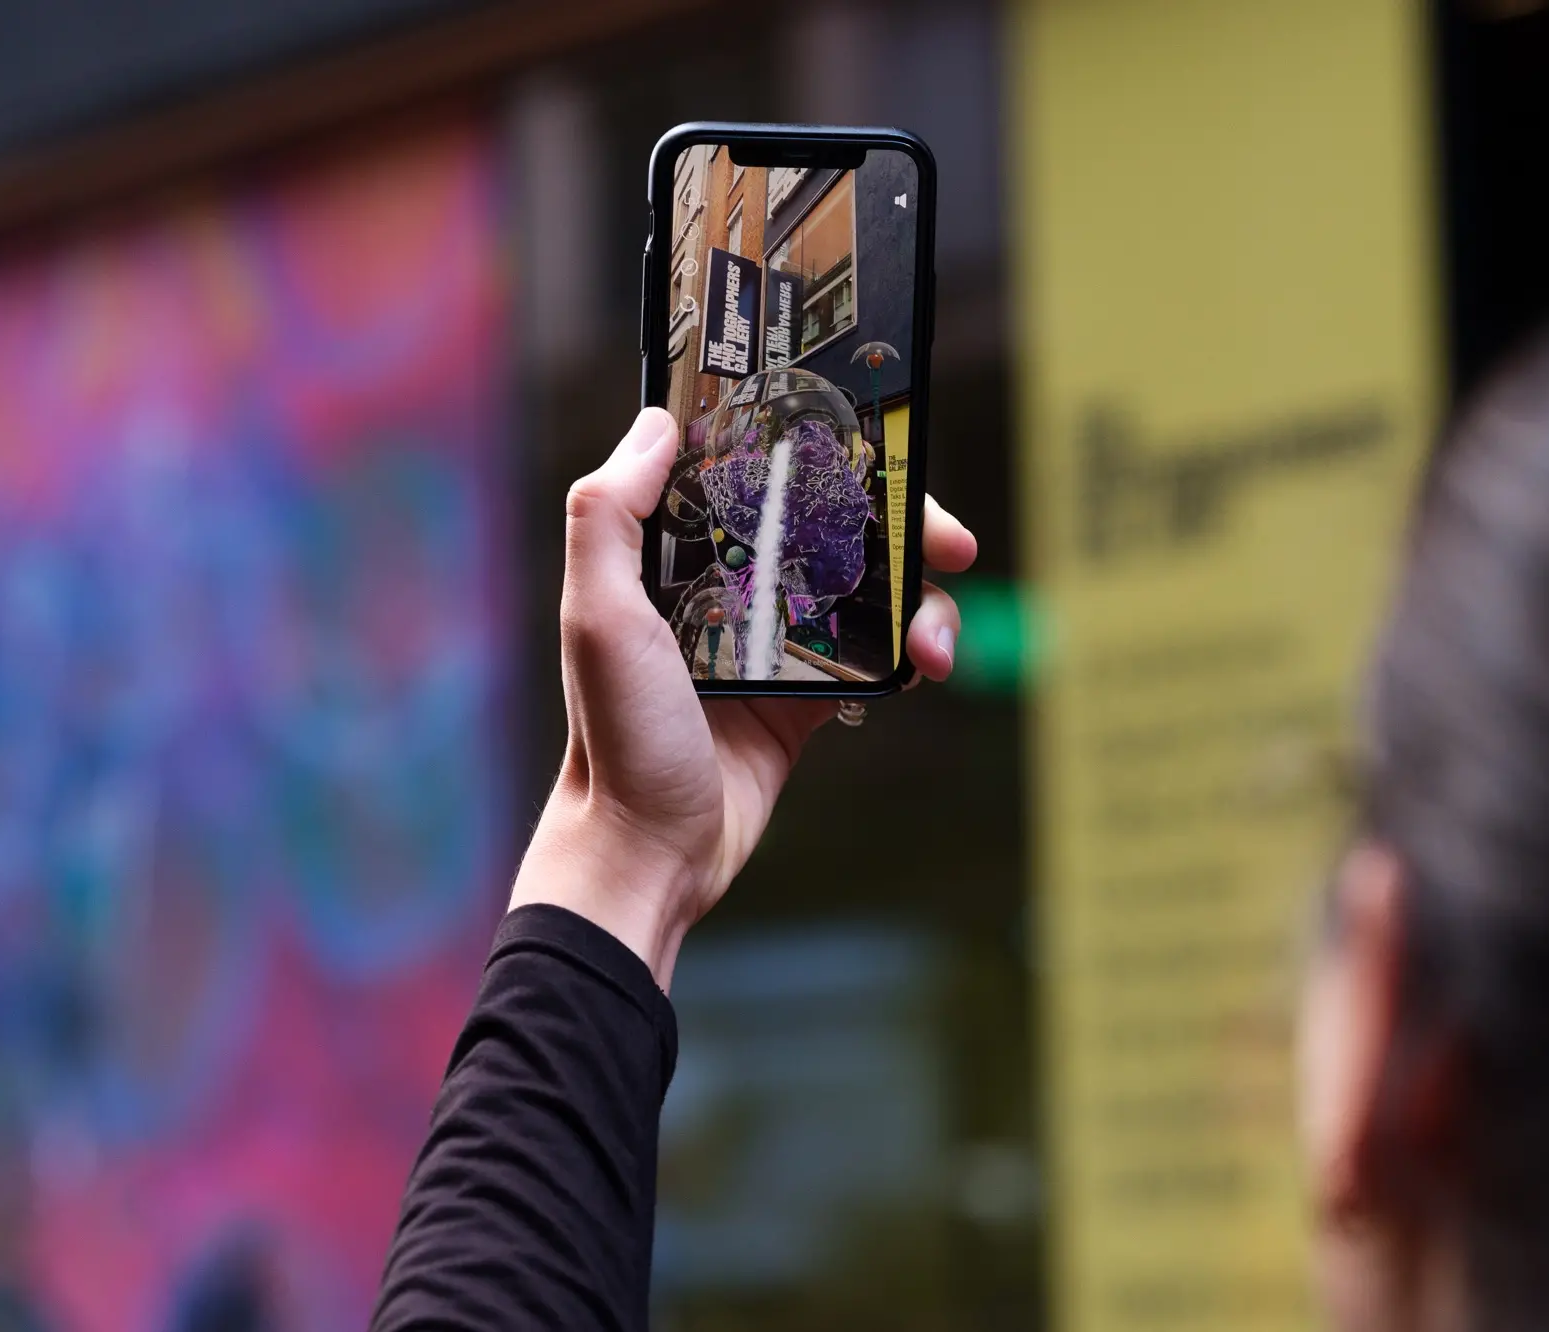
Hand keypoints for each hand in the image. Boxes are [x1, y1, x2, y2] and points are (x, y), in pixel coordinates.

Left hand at [512, 407, 978, 986]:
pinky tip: (928, 664)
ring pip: (868, 585)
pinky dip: (912, 649)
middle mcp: (729, 584)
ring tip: (935, 642)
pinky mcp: (808, 695)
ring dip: (920, 598)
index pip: (761, 472)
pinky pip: (875, 652)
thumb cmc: (615, 737)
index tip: (884, 450)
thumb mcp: (596, 616)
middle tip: (952, 541)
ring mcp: (774, 639)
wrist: (650, 853)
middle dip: (903, 523)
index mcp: (678, 552)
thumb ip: (608, 516)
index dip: (826, 452)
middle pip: (834, 523)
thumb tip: (659, 420)